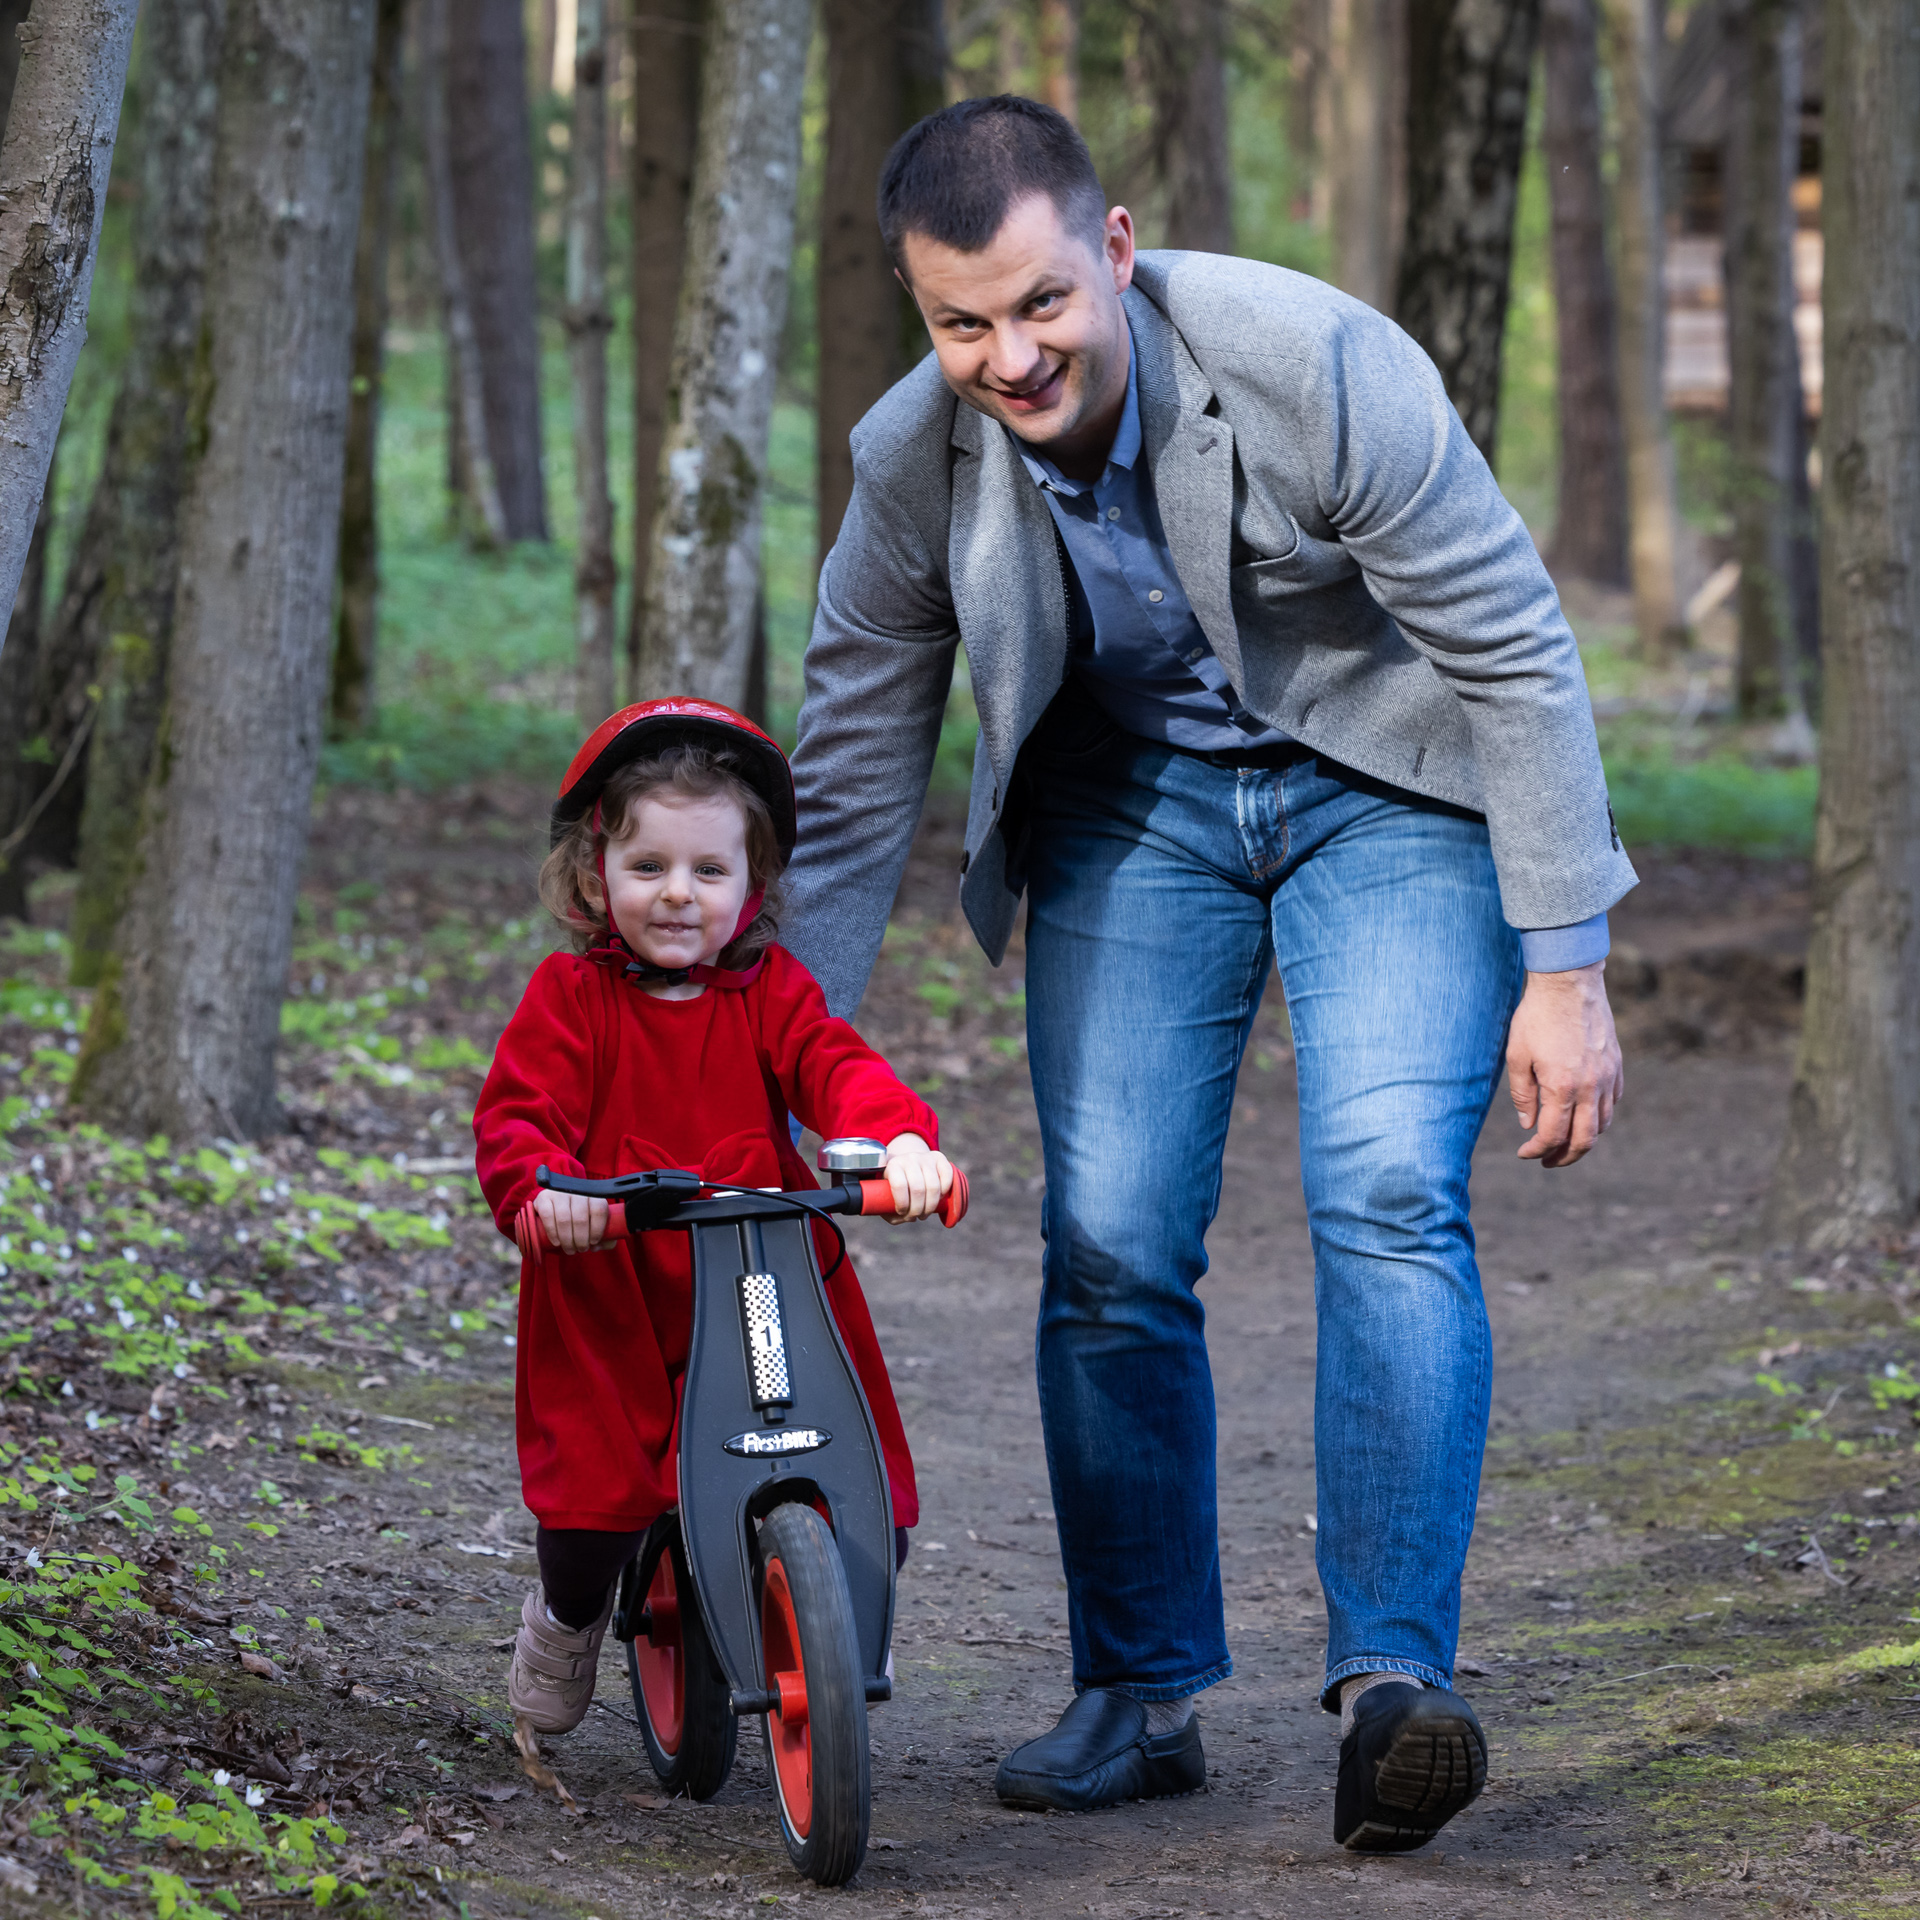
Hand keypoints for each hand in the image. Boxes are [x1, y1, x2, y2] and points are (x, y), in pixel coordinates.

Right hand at [534, 1188, 608, 1252]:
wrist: (557, 1205)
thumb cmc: (581, 1217)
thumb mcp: (596, 1224)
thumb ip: (605, 1236)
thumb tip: (596, 1247)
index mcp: (594, 1194)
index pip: (599, 1210)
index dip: (597, 1229)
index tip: (593, 1242)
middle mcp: (577, 1189)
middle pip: (581, 1217)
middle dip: (581, 1239)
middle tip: (580, 1250)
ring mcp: (559, 1192)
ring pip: (564, 1218)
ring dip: (567, 1239)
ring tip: (570, 1250)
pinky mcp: (544, 1197)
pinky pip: (548, 1216)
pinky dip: (552, 1232)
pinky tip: (557, 1242)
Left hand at [882, 1133, 953, 1221]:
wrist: (907, 1163)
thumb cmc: (895, 1184)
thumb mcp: (885, 1195)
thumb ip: (889, 1209)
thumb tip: (903, 1217)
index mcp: (893, 1166)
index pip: (899, 1186)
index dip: (902, 1204)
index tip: (902, 1212)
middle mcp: (909, 1158)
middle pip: (918, 1189)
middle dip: (917, 1210)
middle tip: (916, 1216)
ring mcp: (925, 1157)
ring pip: (933, 1186)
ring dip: (931, 1206)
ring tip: (925, 1213)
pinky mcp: (939, 1158)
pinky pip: (947, 1177)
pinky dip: (944, 1192)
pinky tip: (938, 1198)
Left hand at [1506, 960, 1623, 1167]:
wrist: (1568, 983)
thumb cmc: (1536, 1017)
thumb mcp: (1517, 1056)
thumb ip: (1523, 1095)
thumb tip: (1528, 1125)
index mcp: (1562, 1088)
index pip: (1552, 1135)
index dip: (1537, 1150)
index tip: (1525, 1153)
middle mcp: (1591, 1087)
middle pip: (1584, 1140)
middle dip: (1565, 1158)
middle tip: (1547, 1162)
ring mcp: (1608, 1077)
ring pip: (1603, 1124)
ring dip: (1584, 1140)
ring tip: (1565, 1144)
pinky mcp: (1616, 1065)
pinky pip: (1613, 1102)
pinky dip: (1600, 1117)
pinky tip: (1584, 1116)